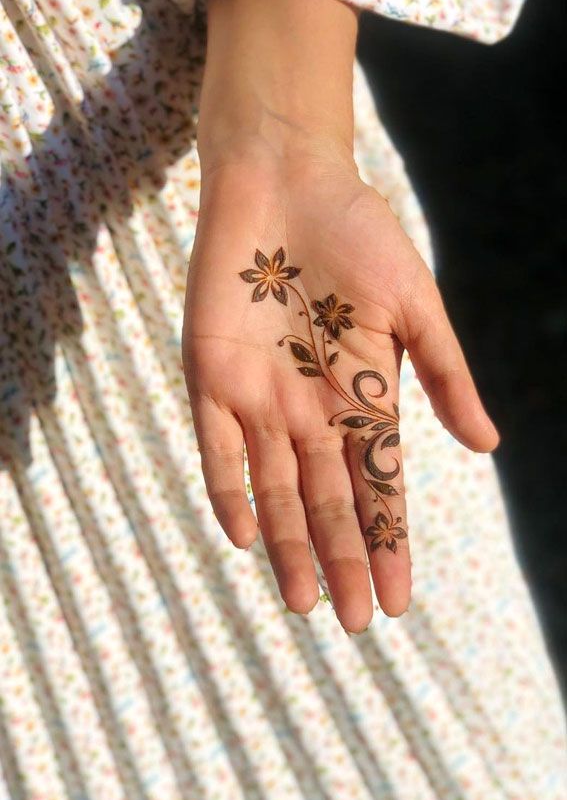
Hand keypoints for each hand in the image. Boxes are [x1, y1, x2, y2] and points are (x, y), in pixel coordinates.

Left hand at [182, 145, 498, 632]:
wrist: (283, 178)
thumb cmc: (356, 235)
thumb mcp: (415, 305)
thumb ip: (445, 375)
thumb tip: (488, 445)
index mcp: (363, 395)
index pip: (378, 484)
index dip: (388, 541)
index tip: (399, 599)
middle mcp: (311, 409)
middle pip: (327, 499)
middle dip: (342, 558)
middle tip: (356, 621)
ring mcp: (259, 397)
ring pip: (275, 486)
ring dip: (287, 543)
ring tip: (303, 601)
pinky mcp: (210, 376)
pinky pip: (216, 445)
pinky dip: (229, 486)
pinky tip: (243, 533)